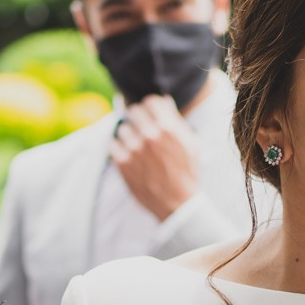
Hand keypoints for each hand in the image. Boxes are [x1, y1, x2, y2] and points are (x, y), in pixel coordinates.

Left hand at [108, 95, 200, 219]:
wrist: (178, 204)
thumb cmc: (187, 173)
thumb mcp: (191, 144)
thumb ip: (176, 120)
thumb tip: (164, 100)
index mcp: (169, 127)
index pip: (150, 102)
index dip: (151, 109)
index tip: (151, 117)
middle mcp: (150, 135)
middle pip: (133, 111)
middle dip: (139, 120)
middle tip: (143, 131)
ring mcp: (134, 149)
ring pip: (122, 128)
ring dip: (128, 136)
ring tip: (138, 148)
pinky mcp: (123, 163)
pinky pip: (112, 145)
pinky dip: (119, 150)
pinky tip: (130, 158)